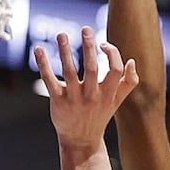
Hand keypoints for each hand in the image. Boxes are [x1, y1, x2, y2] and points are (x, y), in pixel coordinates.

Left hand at [33, 27, 138, 150]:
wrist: (81, 140)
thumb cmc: (99, 116)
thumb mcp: (117, 102)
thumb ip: (128, 82)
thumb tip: (131, 61)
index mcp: (108, 94)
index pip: (115, 70)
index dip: (112, 54)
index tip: (103, 44)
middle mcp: (92, 96)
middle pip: (92, 68)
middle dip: (89, 47)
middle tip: (86, 29)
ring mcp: (74, 99)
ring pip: (69, 71)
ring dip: (65, 51)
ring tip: (62, 34)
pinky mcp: (57, 101)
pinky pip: (49, 80)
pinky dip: (43, 64)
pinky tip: (38, 49)